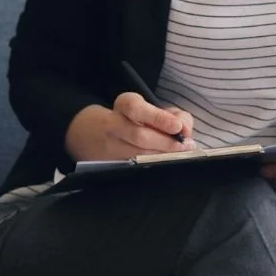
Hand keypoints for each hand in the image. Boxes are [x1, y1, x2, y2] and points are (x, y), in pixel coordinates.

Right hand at [66, 96, 195, 161]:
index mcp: (124, 106)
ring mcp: (109, 148)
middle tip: (185, 146)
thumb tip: (185, 130)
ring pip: (137, 156)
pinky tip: (166, 166)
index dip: (158, 118)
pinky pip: (133, 169)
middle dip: (165, 143)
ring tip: (180, 156)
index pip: (137, 109)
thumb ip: (171, 115)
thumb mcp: (149, 109)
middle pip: (138, 136)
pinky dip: (153, 168)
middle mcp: (113, 125)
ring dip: (162, 157)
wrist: (89, 133)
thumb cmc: (130, 119)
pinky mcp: (109, 166)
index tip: (177, 127)